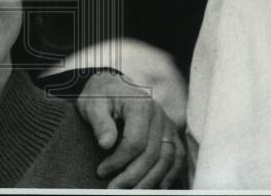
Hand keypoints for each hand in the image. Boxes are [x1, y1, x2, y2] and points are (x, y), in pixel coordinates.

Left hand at [76, 70, 185, 187]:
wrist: (111, 85)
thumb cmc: (100, 96)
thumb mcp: (93, 104)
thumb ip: (100, 123)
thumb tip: (105, 144)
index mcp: (140, 105)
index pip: (135, 141)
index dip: (119, 161)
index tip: (102, 171)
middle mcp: (158, 114)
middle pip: (152, 153)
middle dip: (133, 176)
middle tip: (114, 188)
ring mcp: (166, 123)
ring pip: (167, 157)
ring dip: (151, 179)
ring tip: (133, 191)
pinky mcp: (170, 130)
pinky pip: (177, 155)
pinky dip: (171, 173)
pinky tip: (158, 185)